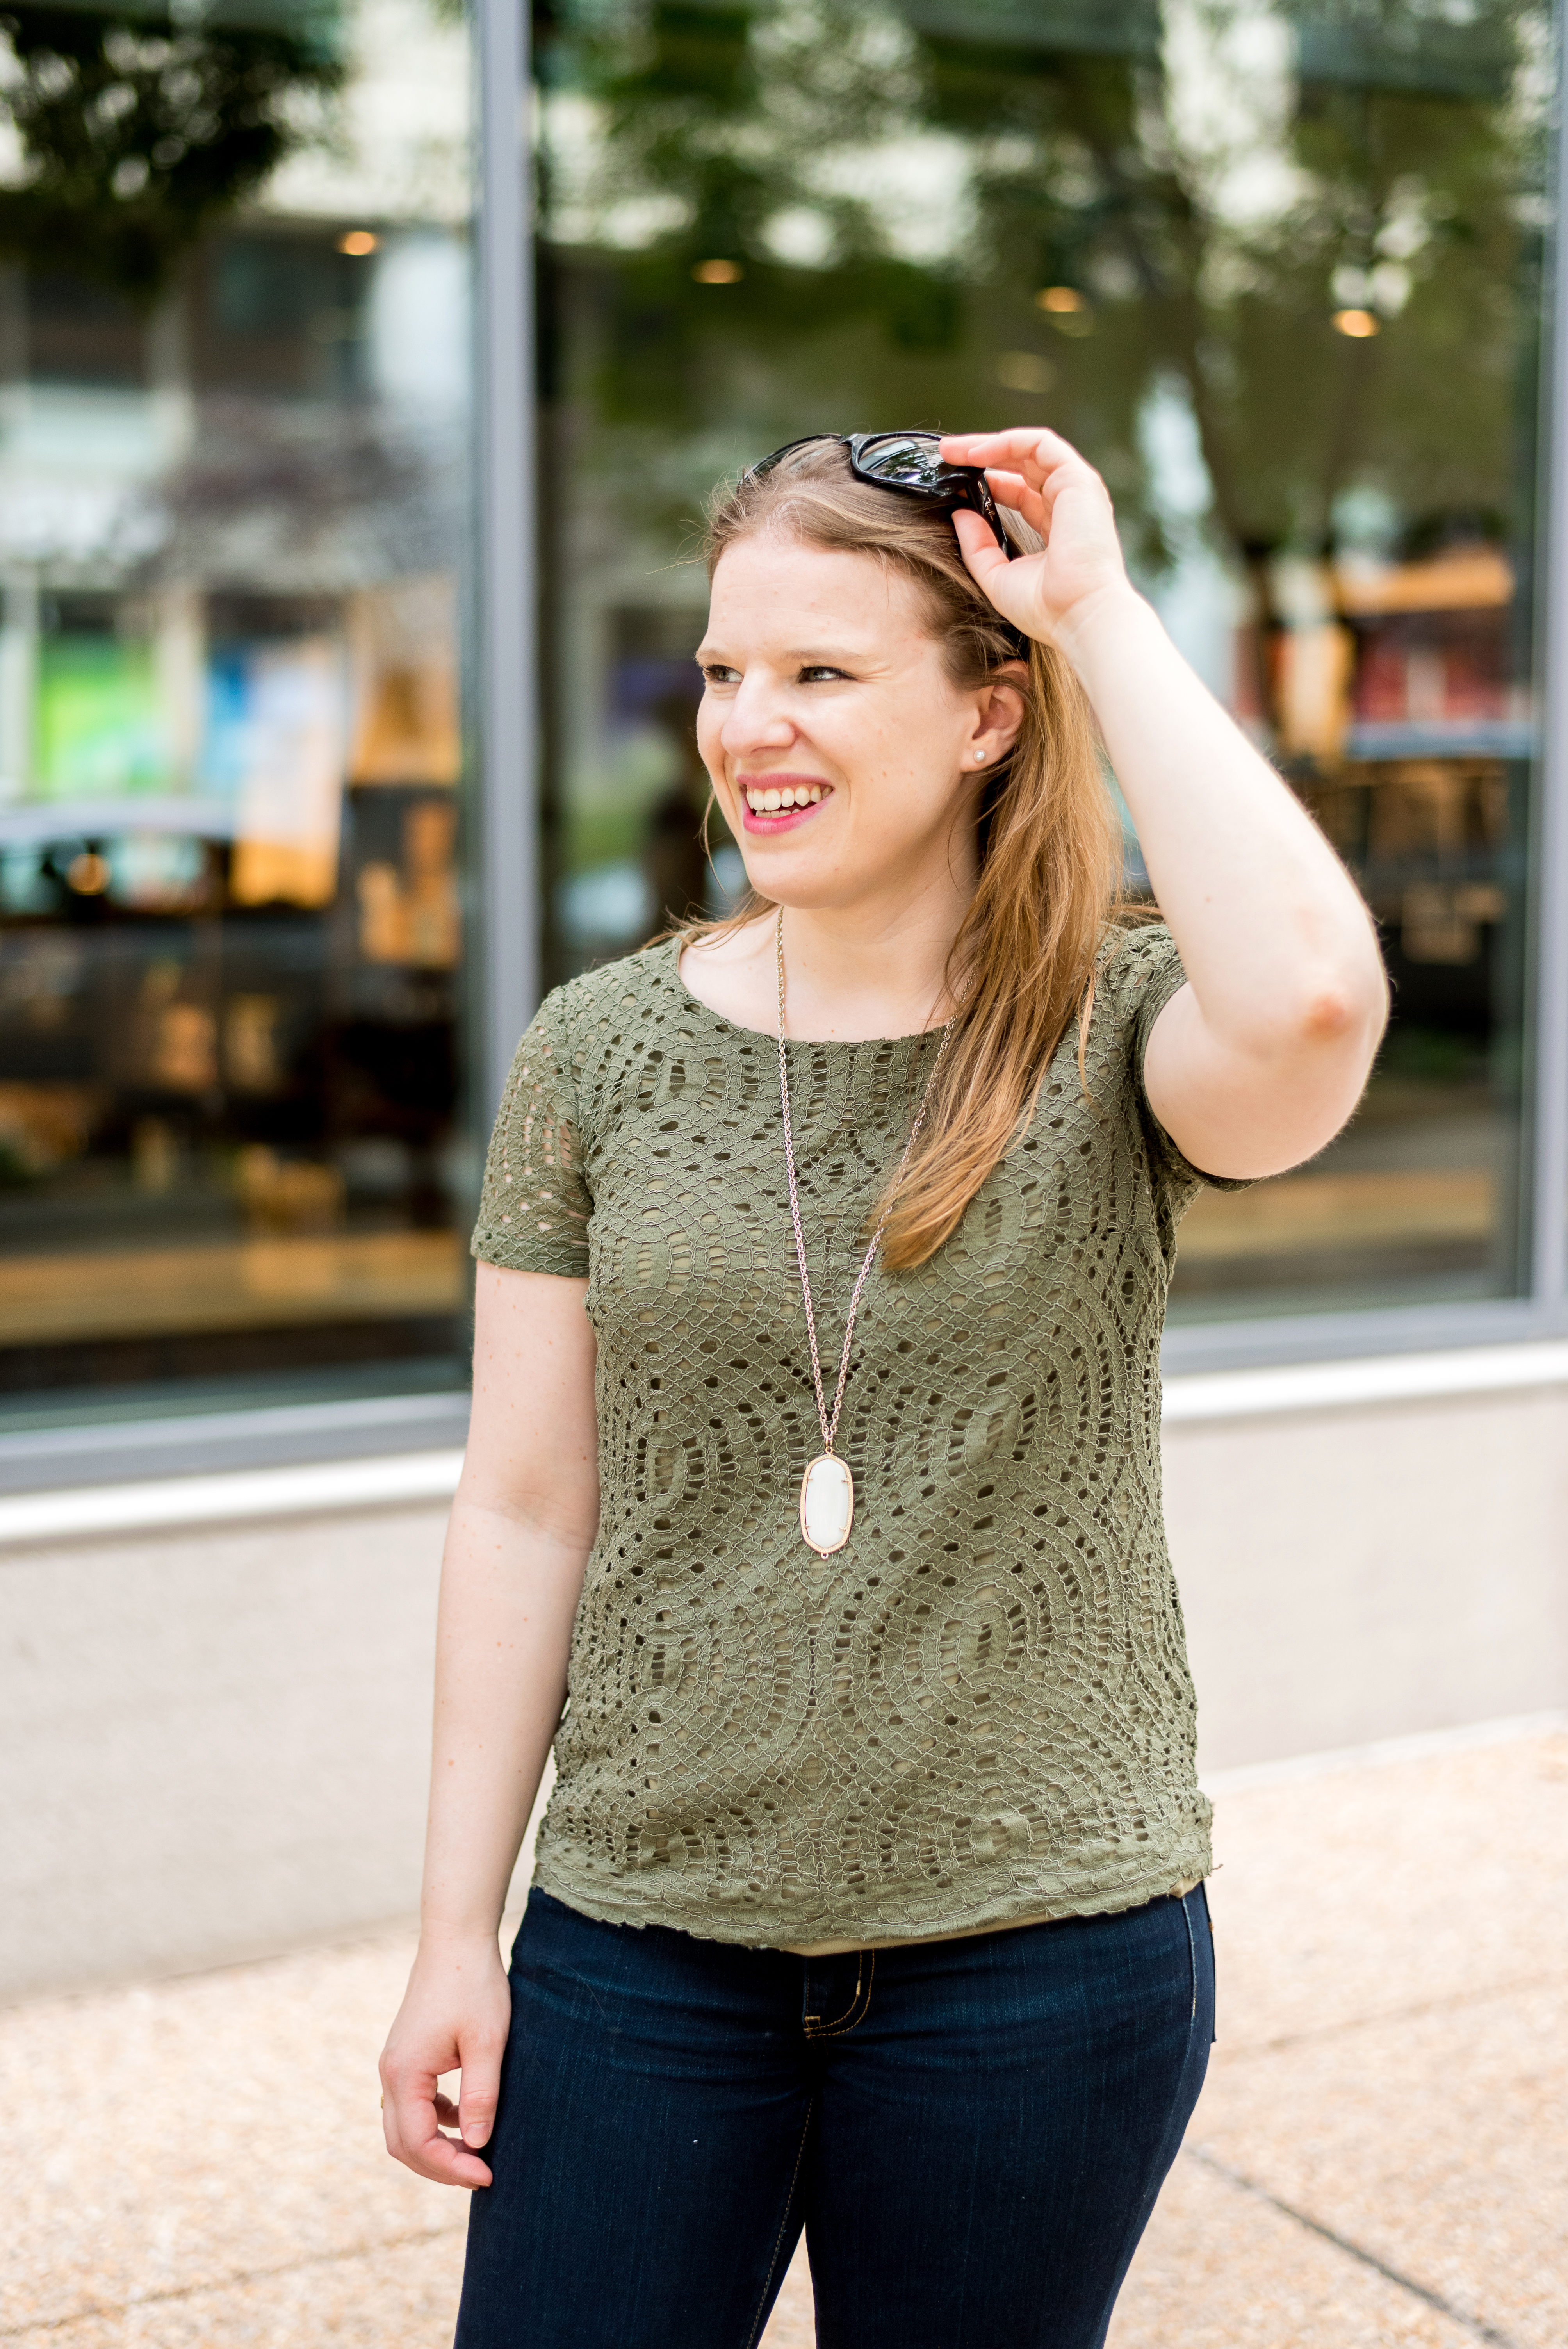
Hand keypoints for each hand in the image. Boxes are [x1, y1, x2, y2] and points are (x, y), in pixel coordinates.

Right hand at [379, 1933, 511, 2187]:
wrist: (456, 1940)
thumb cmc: (474, 1986)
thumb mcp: (488, 2043)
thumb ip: (480, 2095)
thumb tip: (476, 2146)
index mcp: (405, 2073)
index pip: (418, 2143)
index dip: (451, 2168)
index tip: (487, 2175)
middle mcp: (390, 2073)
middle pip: (403, 2143)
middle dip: (440, 2166)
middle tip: (482, 2174)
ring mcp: (395, 2064)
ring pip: (404, 2127)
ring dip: (435, 2146)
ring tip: (475, 2154)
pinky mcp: (406, 2056)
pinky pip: (412, 2105)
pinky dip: (435, 2122)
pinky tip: (465, 2118)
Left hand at [937, 427, 1137, 658]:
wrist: (1078, 614)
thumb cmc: (1047, 608)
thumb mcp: (997, 576)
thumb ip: (977, 546)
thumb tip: (960, 514)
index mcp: (1054, 527)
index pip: (1019, 492)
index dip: (987, 482)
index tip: (953, 481)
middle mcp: (1067, 504)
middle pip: (1021, 465)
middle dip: (982, 455)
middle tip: (946, 455)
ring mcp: (1075, 490)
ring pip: (1029, 449)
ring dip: (989, 444)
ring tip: (953, 450)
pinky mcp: (1078, 480)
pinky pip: (1041, 443)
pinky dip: (1007, 442)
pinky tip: (976, 453)